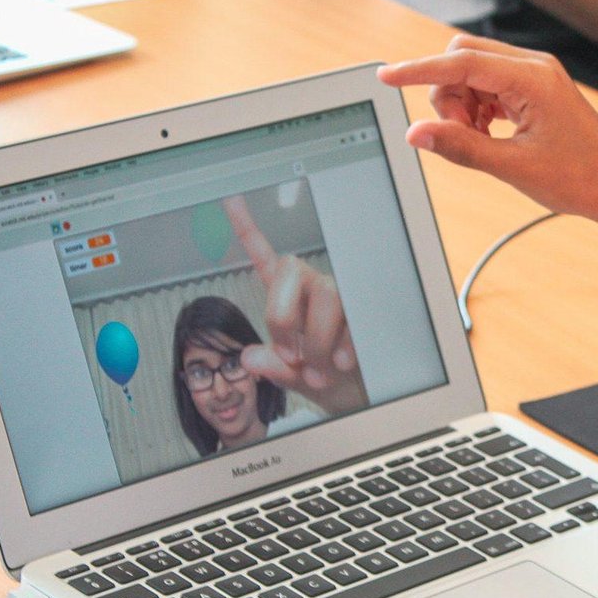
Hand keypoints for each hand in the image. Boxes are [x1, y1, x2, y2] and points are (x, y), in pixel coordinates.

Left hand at [222, 194, 367, 414]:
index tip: (232, 199)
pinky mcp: (365, 312)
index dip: (248, 229)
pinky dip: (341, 346)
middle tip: (290, 355)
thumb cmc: (328, 381)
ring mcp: (340, 300)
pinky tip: (341, 362)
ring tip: (319, 369)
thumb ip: (272, 370)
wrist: (363, 397)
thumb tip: (251, 358)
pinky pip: (352, 317)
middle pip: (292, 270)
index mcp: (289, 300)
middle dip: (283, 316)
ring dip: (316, 340)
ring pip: (326, 294)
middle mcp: (313, 291)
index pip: (266, 260)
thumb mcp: (293, 381)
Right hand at [378, 35, 597, 225]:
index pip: (460, 62)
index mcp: (532, 79)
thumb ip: (461, 147)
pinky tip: (490, 134)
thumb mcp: (513, 168)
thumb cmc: (580, 180)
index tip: (385, 77)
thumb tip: (416, 134)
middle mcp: (534, 67)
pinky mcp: (536, 89)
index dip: (418, 71)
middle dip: (447, 92)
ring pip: (474, 71)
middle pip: (463, 57)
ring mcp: (536, 76)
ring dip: (462, 103)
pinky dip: (479, 107)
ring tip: (480, 140)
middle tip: (461, 134)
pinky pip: (490, 84)